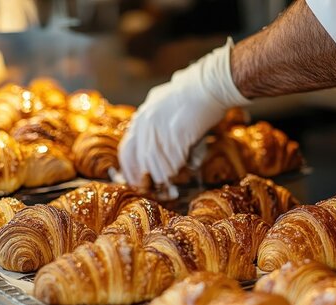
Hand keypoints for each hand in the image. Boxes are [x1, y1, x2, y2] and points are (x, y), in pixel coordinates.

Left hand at [119, 38, 250, 186]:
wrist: (209, 85)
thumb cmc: (191, 94)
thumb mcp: (162, 102)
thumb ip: (153, 121)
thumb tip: (154, 143)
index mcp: (141, 118)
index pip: (127, 152)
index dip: (132, 171)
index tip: (142, 182)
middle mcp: (146, 126)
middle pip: (142, 164)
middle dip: (153, 179)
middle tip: (165, 187)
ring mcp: (159, 131)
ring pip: (157, 167)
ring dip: (170, 176)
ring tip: (181, 176)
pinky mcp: (175, 136)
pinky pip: (173, 163)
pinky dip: (180, 170)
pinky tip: (189, 167)